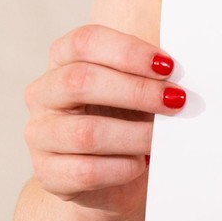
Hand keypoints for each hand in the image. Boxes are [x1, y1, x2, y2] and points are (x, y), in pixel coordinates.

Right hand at [24, 24, 184, 217]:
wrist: (111, 179)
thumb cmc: (127, 120)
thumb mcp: (136, 88)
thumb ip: (151, 74)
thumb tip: (181, 71)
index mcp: (63, 60)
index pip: (85, 42)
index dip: (128, 51)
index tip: (167, 66)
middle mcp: (43, 93)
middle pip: (81, 80)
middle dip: (136, 91)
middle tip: (176, 101)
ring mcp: (40, 135)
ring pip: (86, 132)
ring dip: (136, 135)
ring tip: (162, 139)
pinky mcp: (47, 175)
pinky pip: (87, 171)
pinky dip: (123, 168)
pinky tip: (141, 163)